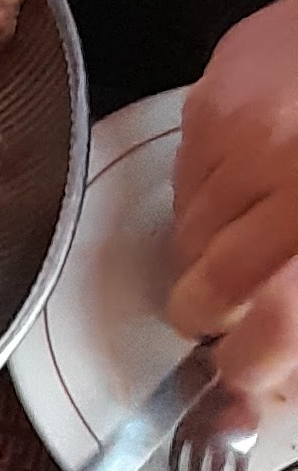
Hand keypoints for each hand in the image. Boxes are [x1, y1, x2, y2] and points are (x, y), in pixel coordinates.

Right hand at [168, 0, 297, 401]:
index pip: (277, 323)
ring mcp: (245, 129)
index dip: (250, 364)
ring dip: (211, 249)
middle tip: (238, 306)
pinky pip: (182, 181)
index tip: (243, 370)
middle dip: (214, 312)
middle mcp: (289, 171)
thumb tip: (270, 374)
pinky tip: (252, 171)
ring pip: (187, 237)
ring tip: (256, 222)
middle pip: (214, 286)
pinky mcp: (213, 96)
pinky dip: (210, 192)